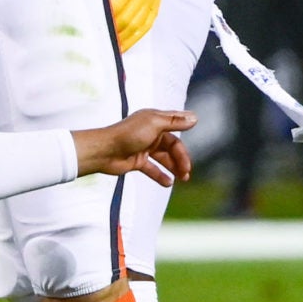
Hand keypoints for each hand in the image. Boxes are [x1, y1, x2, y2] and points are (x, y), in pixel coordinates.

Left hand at [73, 108, 195, 186]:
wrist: (104, 151)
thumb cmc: (128, 134)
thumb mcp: (155, 124)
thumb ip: (175, 122)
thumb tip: (194, 117)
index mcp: (155, 120)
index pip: (175, 122)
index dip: (185, 125)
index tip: (198, 127)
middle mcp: (150, 133)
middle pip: (172, 145)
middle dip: (181, 157)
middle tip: (187, 171)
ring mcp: (144, 147)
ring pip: (164, 158)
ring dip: (174, 168)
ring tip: (183, 178)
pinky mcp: (137, 161)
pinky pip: (153, 169)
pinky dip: (160, 176)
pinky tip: (168, 183)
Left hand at [101, 0, 170, 50]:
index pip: (116, 6)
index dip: (104, 18)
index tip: (89, 27)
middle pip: (126, 20)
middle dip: (111, 33)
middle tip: (94, 44)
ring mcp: (153, 0)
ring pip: (137, 27)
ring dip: (123, 40)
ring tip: (108, 51)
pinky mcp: (156, 4)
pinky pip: (146, 26)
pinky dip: (135, 38)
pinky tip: (124, 46)